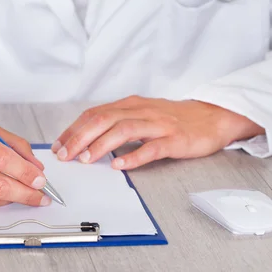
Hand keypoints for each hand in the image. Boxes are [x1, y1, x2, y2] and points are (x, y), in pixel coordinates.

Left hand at [52, 96, 264, 169]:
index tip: (58, 145)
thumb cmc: (173, 119)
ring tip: (86, 159)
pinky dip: (133, 156)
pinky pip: (152, 148)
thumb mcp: (141, 115)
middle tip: (65, 155)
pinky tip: (119, 165)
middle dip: (80, 138)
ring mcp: (159, 124)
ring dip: (101, 145)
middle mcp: (142, 110)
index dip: (73, 129)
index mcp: (130, 105)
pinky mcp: (175, 139)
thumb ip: (117, 123)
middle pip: (104, 120)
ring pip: (124, 130)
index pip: (94, 114)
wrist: (212, 117)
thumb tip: (86, 139)